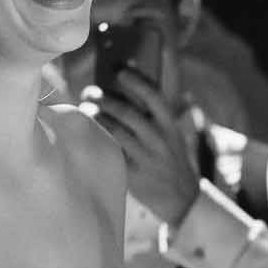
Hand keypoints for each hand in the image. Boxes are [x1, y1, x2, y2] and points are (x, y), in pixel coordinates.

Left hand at [82, 70, 198, 226]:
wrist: (181, 197)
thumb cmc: (170, 157)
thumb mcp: (172, 134)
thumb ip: (154, 113)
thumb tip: (127, 80)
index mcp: (170, 125)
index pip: (154, 96)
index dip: (136, 80)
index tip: (119, 70)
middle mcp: (159, 140)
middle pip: (127, 112)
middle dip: (105, 99)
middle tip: (90, 92)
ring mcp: (145, 157)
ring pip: (116, 131)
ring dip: (97, 116)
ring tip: (86, 109)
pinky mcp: (133, 174)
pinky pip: (111, 151)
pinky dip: (98, 138)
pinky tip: (88, 131)